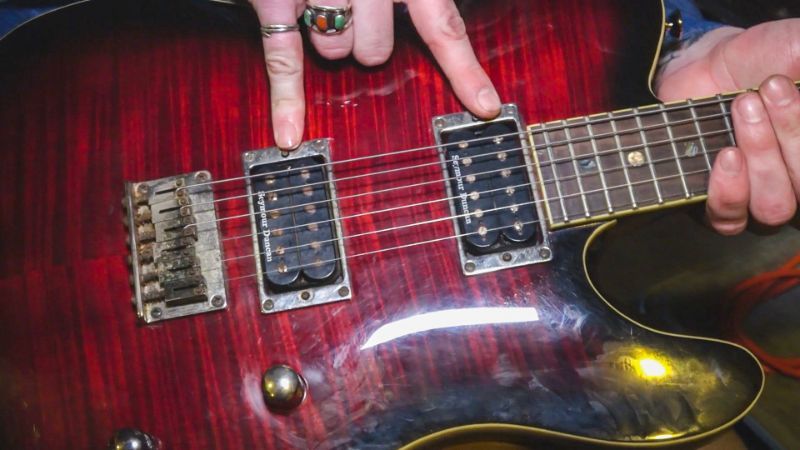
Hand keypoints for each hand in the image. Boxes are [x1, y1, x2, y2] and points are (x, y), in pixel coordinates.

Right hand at [251, 0, 501, 148]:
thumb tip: (447, 10)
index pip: (442, 27)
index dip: (464, 70)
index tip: (485, 107)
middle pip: (375, 52)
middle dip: (365, 41)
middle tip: (354, 10)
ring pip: (333, 52)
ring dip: (327, 38)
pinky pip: (282, 58)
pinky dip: (286, 100)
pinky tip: (288, 135)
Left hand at [655, 19, 799, 234]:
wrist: (707, 65)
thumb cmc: (763, 60)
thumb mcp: (798, 48)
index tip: (793, 86)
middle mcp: (795, 184)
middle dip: (791, 133)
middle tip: (766, 88)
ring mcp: (757, 199)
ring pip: (773, 206)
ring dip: (762, 154)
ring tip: (743, 108)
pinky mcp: (718, 203)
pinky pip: (729, 219)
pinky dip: (729, 190)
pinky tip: (727, 154)